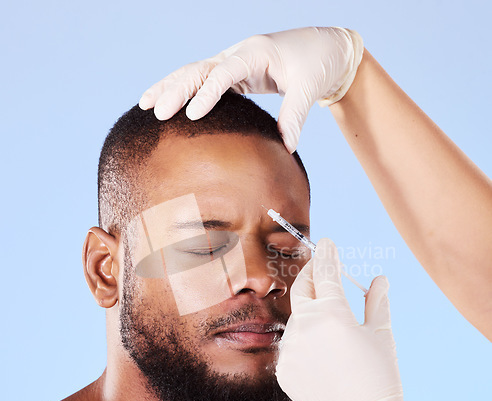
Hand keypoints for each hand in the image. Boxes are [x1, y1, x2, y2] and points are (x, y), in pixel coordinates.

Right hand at [138, 27, 363, 152]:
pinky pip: (204, 82)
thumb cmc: (318, 63)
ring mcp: (234, 63)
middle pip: (199, 69)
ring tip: (145, 104)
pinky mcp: (235, 75)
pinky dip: (185, 91)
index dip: (207, 93)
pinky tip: (168, 104)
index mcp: (256, 52)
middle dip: (175, 88)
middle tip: (155, 111)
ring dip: (170, 86)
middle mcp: (239, 54)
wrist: (326, 49)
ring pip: (195, 72)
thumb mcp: (310, 87)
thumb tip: (287, 146)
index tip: (191, 115)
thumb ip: (295, 115)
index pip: (224, 72)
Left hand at [275, 239, 431, 400]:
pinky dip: (303, 338)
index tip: (326, 242)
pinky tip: (320, 353)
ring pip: (296, 317)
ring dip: (309, 311)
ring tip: (329, 325)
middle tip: (319, 266)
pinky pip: (290, 343)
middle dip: (311, 273)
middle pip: (301, 288)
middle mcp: (305, 327)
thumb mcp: (382, 334)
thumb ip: (377, 300)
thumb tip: (379, 278)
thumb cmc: (380, 377)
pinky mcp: (282, 368)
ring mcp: (289, 349)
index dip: (327, 255)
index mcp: (332, 315)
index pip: (325, 273)